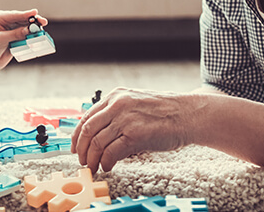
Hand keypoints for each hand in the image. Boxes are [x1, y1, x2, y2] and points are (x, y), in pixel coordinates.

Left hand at [0, 9, 47, 71]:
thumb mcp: (1, 40)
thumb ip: (15, 34)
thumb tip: (29, 30)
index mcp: (1, 17)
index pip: (16, 15)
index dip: (26, 14)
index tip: (35, 12)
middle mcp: (8, 21)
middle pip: (24, 19)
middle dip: (34, 21)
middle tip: (43, 22)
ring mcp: (14, 30)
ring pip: (28, 27)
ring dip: (35, 30)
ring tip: (42, 32)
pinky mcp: (18, 38)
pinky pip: (28, 36)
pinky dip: (33, 37)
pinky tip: (39, 38)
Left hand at [71, 87, 190, 171]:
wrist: (188, 114)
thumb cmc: (165, 111)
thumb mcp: (135, 102)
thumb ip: (117, 113)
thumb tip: (98, 134)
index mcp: (116, 96)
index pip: (86, 117)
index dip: (77, 136)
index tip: (75, 148)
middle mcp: (118, 104)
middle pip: (87, 130)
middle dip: (81, 150)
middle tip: (83, 161)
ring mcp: (126, 118)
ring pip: (96, 143)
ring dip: (92, 159)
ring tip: (95, 167)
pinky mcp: (135, 134)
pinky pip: (111, 152)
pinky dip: (106, 162)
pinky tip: (108, 166)